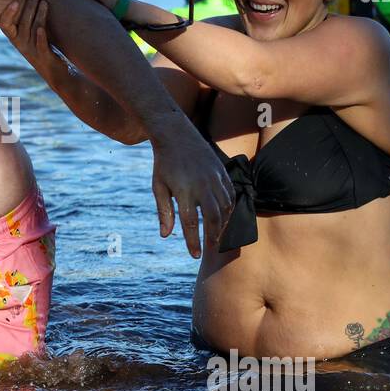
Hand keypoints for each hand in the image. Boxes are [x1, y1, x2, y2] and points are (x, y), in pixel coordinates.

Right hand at [1, 0, 68, 80]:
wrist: (56, 74)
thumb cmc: (45, 50)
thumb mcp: (33, 36)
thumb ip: (29, 21)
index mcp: (16, 39)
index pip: (5, 25)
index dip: (7, 14)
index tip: (14, 1)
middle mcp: (22, 45)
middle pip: (22, 24)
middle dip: (28, 8)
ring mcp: (33, 51)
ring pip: (33, 30)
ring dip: (38, 15)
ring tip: (44, 1)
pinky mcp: (44, 57)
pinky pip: (41, 45)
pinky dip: (40, 37)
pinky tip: (41, 28)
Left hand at [145, 109, 234, 257]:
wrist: (176, 135)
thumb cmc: (164, 164)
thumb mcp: (158, 187)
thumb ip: (164, 212)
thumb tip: (166, 235)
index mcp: (183, 191)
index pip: (191, 223)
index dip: (193, 242)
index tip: (195, 255)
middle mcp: (202, 186)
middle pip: (213, 219)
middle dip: (213, 236)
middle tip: (211, 247)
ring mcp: (214, 178)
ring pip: (225, 208)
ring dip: (223, 224)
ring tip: (217, 234)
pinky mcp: (222, 172)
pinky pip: (230, 195)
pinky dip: (229, 209)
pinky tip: (224, 217)